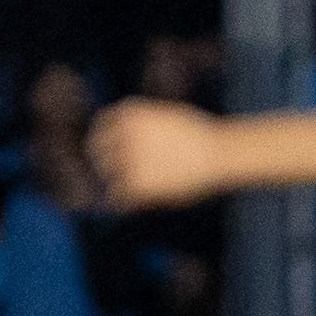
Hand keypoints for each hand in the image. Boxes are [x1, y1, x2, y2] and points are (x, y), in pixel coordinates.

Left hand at [90, 99, 225, 209]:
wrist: (219, 152)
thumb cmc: (198, 134)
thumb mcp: (164, 115)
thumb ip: (139, 123)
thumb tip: (117, 131)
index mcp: (130, 114)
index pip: (102, 125)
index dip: (104, 138)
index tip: (109, 149)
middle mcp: (124, 134)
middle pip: (97, 149)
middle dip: (103, 159)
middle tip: (112, 170)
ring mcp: (128, 158)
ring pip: (105, 172)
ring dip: (114, 179)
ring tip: (133, 184)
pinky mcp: (137, 182)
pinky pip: (116, 194)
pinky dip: (121, 199)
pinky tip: (132, 201)